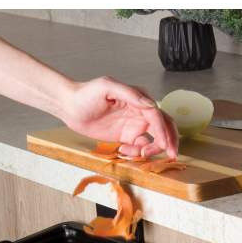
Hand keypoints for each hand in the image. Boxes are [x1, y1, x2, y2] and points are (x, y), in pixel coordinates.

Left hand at [60, 76, 177, 158]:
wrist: (70, 107)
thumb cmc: (86, 93)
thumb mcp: (107, 86)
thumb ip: (130, 94)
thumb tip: (150, 104)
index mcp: (139, 98)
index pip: (157, 116)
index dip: (163, 131)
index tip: (164, 145)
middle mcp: (140, 111)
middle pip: (163, 127)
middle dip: (169, 141)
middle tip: (171, 155)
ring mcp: (134, 124)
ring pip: (154, 139)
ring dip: (152, 149)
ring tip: (138, 154)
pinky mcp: (126, 136)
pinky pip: (140, 147)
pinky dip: (137, 153)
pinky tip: (124, 151)